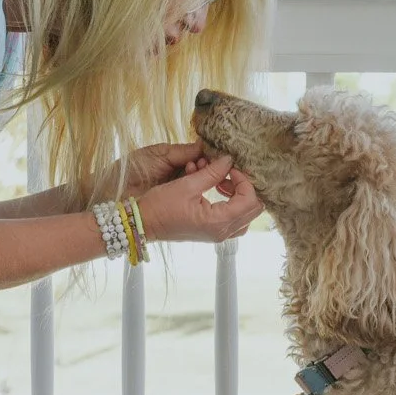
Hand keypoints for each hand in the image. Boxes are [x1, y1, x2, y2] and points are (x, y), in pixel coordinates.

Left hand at [101, 142, 207, 199]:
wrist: (115, 190)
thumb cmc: (132, 168)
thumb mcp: (158, 154)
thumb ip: (181, 151)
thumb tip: (204, 145)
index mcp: (175, 159)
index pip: (198, 155)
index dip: (206, 154)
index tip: (213, 152)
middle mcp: (180, 174)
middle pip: (201, 169)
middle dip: (204, 165)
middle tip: (200, 164)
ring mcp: (179, 189)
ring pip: (198, 182)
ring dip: (200, 176)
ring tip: (196, 170)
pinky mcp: (177, 203)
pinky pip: (191, 195)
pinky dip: (195, 189)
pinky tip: (197, 185)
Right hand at [136, 154, 261, 243]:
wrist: (142, 223)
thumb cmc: (160, 205)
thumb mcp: (187, 184)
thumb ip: (212, 172)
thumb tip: (229, 160)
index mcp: (218, 221)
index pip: (250, 200)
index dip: (244, 180)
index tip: (229, 168)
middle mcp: (222, 232)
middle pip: (253, 210)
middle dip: (244, 187)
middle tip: (227, 174)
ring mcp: (217, 234)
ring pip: (245, 216)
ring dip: (238, 196)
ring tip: (220, 182)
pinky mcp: (211, 232)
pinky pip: (234, 220)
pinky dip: (231, 204)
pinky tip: (216, 191)